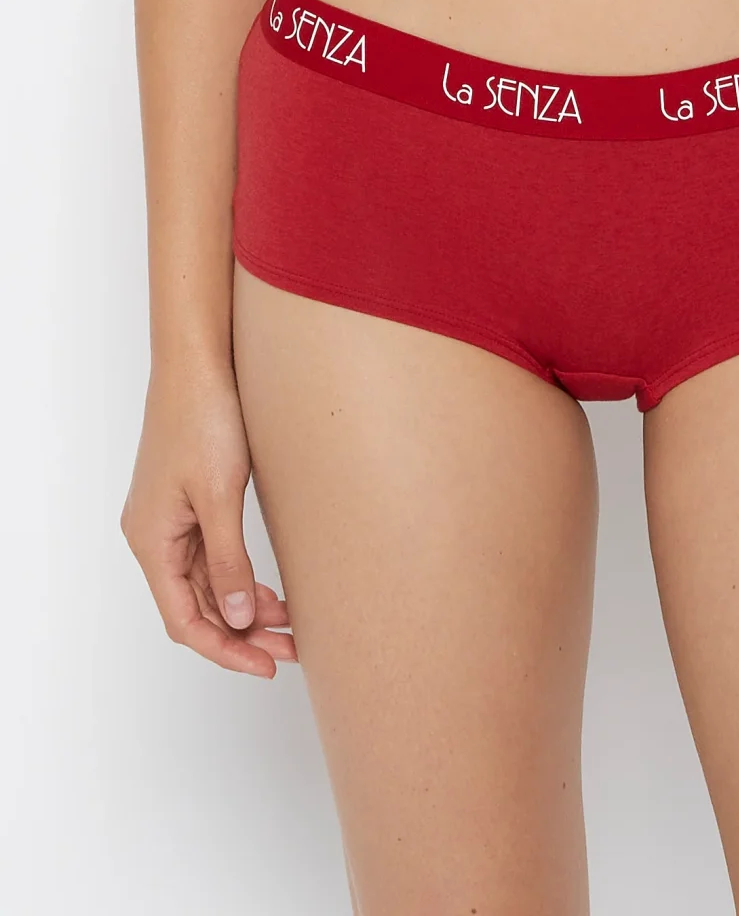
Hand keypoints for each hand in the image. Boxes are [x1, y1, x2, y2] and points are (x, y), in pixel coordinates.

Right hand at [121, 360, 295, 676]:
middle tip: (290, 650)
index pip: (184, 620)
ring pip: (209, 584)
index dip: (224, 650)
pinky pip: (214, 557)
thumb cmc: (203, 421)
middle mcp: (156, 537)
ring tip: (291, 624)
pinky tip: (272, 590)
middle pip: (197, 606)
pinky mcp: (193, 502)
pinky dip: (242, 577)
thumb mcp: (220, 496)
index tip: (264, 666)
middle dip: (242, 633)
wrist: (199, 366)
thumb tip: (237, 617)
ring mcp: (173, 520)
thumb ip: (228, 559)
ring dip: (246, 607)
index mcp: (152, 541)